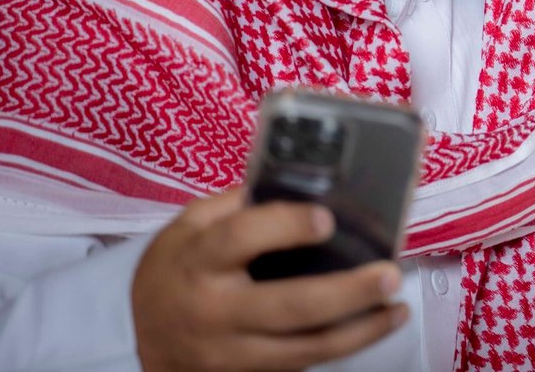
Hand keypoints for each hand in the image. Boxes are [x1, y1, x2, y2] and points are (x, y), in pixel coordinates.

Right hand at [132, 188, 407, 371]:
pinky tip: (376, 324)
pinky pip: (303, 362)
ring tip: (397, 305)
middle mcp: (214, 310)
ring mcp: (232, 350)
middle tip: (389, 274)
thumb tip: (298, 181)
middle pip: (287, 305)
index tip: (326, 218)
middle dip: (345, 292)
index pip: (239, 240)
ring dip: (360, 328)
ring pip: (305, 347)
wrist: (138, 340)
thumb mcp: (187, 227)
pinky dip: (345, 345)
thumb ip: (236, 205)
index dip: (283, 227)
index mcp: (196, 260)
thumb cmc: (174, 271)